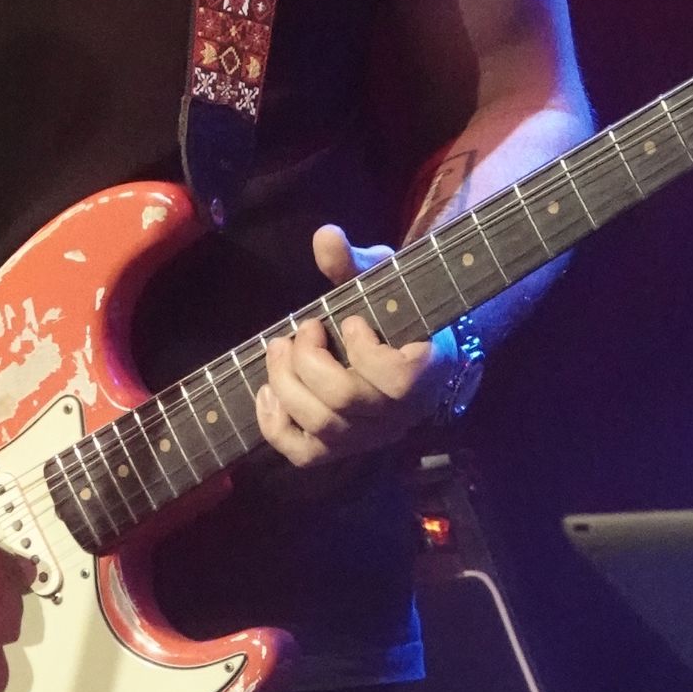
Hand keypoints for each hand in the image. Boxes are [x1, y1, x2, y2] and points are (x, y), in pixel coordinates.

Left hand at [255, 224, 456, 470]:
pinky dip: (275, 426)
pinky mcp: (340, 450)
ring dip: (286, 382)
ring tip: (278, 348)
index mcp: (425, 372)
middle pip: (344, 400)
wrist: (404, 352)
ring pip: (321, 426)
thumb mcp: (380, 279)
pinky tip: (266, 392)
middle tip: (302, 328)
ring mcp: (369, 437)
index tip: (351, 320)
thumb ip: (354, 262)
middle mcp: (399, 414)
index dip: (365, 349)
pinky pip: (304, 455)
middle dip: (308, 358)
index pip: (399, 379)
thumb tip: (324, 236)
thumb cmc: (393, 311)